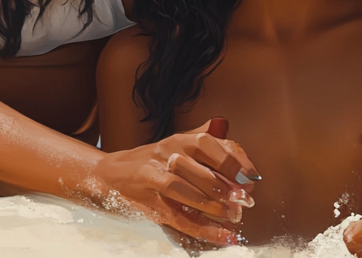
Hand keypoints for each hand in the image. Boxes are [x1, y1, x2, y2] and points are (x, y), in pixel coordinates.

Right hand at [92, 117, 259, 246]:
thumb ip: (199, 135)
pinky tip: (223, 236)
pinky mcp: (149, 203)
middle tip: (247, 199)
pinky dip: (203, 229)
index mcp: (179, 139)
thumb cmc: (149, 161)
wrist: (108, 174)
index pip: (213, 144)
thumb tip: (225, 124)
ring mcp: (156, 178)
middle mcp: (168, 154)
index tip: (253, 177)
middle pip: (203, 166)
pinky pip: (179, 217)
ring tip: (236, 215)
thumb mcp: (174, 145)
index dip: (236, 160)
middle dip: (229, 185)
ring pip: (189, 191)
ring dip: (216, 204)